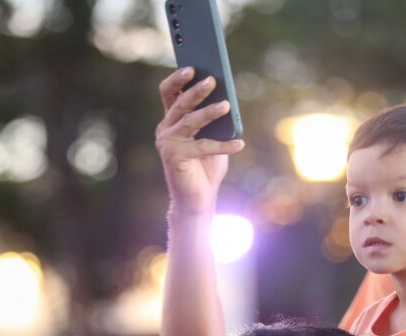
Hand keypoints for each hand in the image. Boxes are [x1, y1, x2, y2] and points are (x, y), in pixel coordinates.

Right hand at [155, 68, 244, 215]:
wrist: (198, 199)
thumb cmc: (207, 167)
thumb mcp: (213, 138)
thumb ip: (216, 121)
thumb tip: (227, 100)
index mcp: (172, 120)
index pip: (169, 93)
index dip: (177, 79)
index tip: (192, 66)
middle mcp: (166, 129)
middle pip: (180, 103)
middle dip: (196, 90)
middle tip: (212, 80)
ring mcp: (167, 143)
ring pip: (190, 121)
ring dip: (209, 112)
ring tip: (226, 105)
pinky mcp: (174, 157)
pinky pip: (203, 146)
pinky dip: (223, 145)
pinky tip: (239, 143)